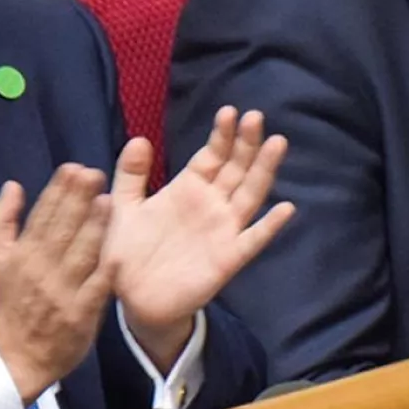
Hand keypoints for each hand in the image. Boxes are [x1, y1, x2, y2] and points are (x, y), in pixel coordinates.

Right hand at [0, 164, 115, 405]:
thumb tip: (13, 185)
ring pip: (80, 253)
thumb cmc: (11, 303)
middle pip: (61, 229)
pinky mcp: (80, 315)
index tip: (73, 168)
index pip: (41, 216)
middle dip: (77, 199)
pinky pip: (96, 288)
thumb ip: (3, 220)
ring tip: (107, 200)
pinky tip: (120, 250)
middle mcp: (40, 270)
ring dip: (93, 227)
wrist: (15, 356)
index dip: (58, 191)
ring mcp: (61, 292)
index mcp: (21, 255)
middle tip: (93, 173)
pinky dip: (106, 269)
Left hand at [105, 107, 294, 369]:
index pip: (210, 156)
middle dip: (246, 144)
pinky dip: (269, 226)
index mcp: (187, 190)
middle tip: (255, 117)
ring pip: (249, 195)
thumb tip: (139, 138)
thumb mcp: (123, 207)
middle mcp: (210, 206)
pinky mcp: (227, 259)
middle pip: (235, 169)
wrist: (132, 297)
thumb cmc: (128, 250)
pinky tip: (285, 208)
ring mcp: (222, 231)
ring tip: (277, 143)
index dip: (220, 135)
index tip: (229, 111)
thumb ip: (130, 174)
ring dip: (263, 170)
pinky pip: (252, 240)